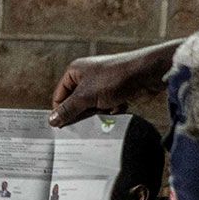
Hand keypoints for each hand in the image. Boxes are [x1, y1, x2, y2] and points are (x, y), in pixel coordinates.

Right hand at [49, 45, 176, 126]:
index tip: (63, 127)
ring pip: (92, 107)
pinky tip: (118, 108)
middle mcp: (87, 76)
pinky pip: (107, 108)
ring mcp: (102, 84)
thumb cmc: (114, 78)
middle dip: (82, 113)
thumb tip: (52, 120)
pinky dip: (111, 111)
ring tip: (105, 112)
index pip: (60, 96)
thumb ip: (68, 109)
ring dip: (98, 113)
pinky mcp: (116, 92)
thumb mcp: (86, 96)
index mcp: (75, 71)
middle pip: (76, 103)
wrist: (146, 74)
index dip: (61, 111)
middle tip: (85, 124)